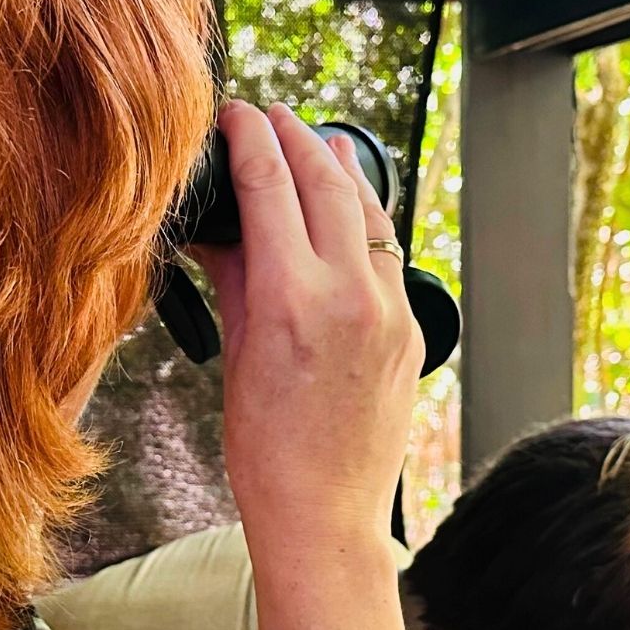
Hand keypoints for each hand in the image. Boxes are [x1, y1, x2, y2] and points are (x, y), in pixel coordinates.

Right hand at [195, 101, 420, 553]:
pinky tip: (350, 207)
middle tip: (270, 114)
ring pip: (367, 210)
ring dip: (339, 167)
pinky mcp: (410, 330)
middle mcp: (351, 295)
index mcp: (293, 299)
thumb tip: (218, 227)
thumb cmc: (267, 453)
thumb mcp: (237, 355)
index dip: (249, 138)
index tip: (235, 114)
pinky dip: (364, 219)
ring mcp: (389, 311)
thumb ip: (236, 277)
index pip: (269, 185)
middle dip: (295, 137)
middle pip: (325, 180)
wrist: (325, 515)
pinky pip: (387, 254)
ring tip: (317, 139)